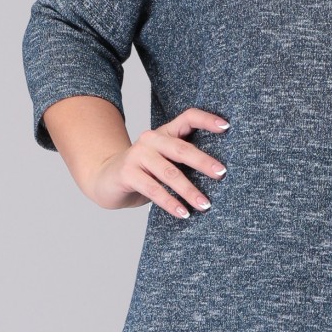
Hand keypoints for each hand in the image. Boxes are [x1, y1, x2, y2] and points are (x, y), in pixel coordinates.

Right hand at [89, 107, 229, 215]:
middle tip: (222, 173)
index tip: (226, 127)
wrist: (105, 179)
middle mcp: (151, 140)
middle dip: (203, 162)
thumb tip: (220, 174)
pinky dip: (170, 203)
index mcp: (165, 133)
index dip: (207, 120)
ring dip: (189, 190)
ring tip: (205, 205)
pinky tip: (183, 213)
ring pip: (169, 173)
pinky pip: (153, 189)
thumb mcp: (165, 161)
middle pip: (181, 148)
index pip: (188, 118)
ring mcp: (138, 155)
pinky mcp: (128, 173)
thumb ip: (184, 161)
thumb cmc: (144, 172)